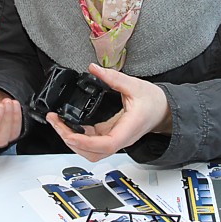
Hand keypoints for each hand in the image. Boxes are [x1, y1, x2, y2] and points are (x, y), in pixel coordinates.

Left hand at [46, 64, 171, 162]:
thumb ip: (114, 78)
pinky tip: (69, 124)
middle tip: (56, 123)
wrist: (164, 110)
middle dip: (70, 141)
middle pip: (93, 153)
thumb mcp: (135, 85)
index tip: (69, 133)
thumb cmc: (154, 101)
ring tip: (58, 124)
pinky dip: (78, 136)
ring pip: (91, 151)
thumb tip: (95, 69)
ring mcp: (114, 139)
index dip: (85, 142)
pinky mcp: (110, 135)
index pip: (106, 145)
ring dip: (72, 141)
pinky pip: (92, 143)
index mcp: (128, 129)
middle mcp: (120, 139)